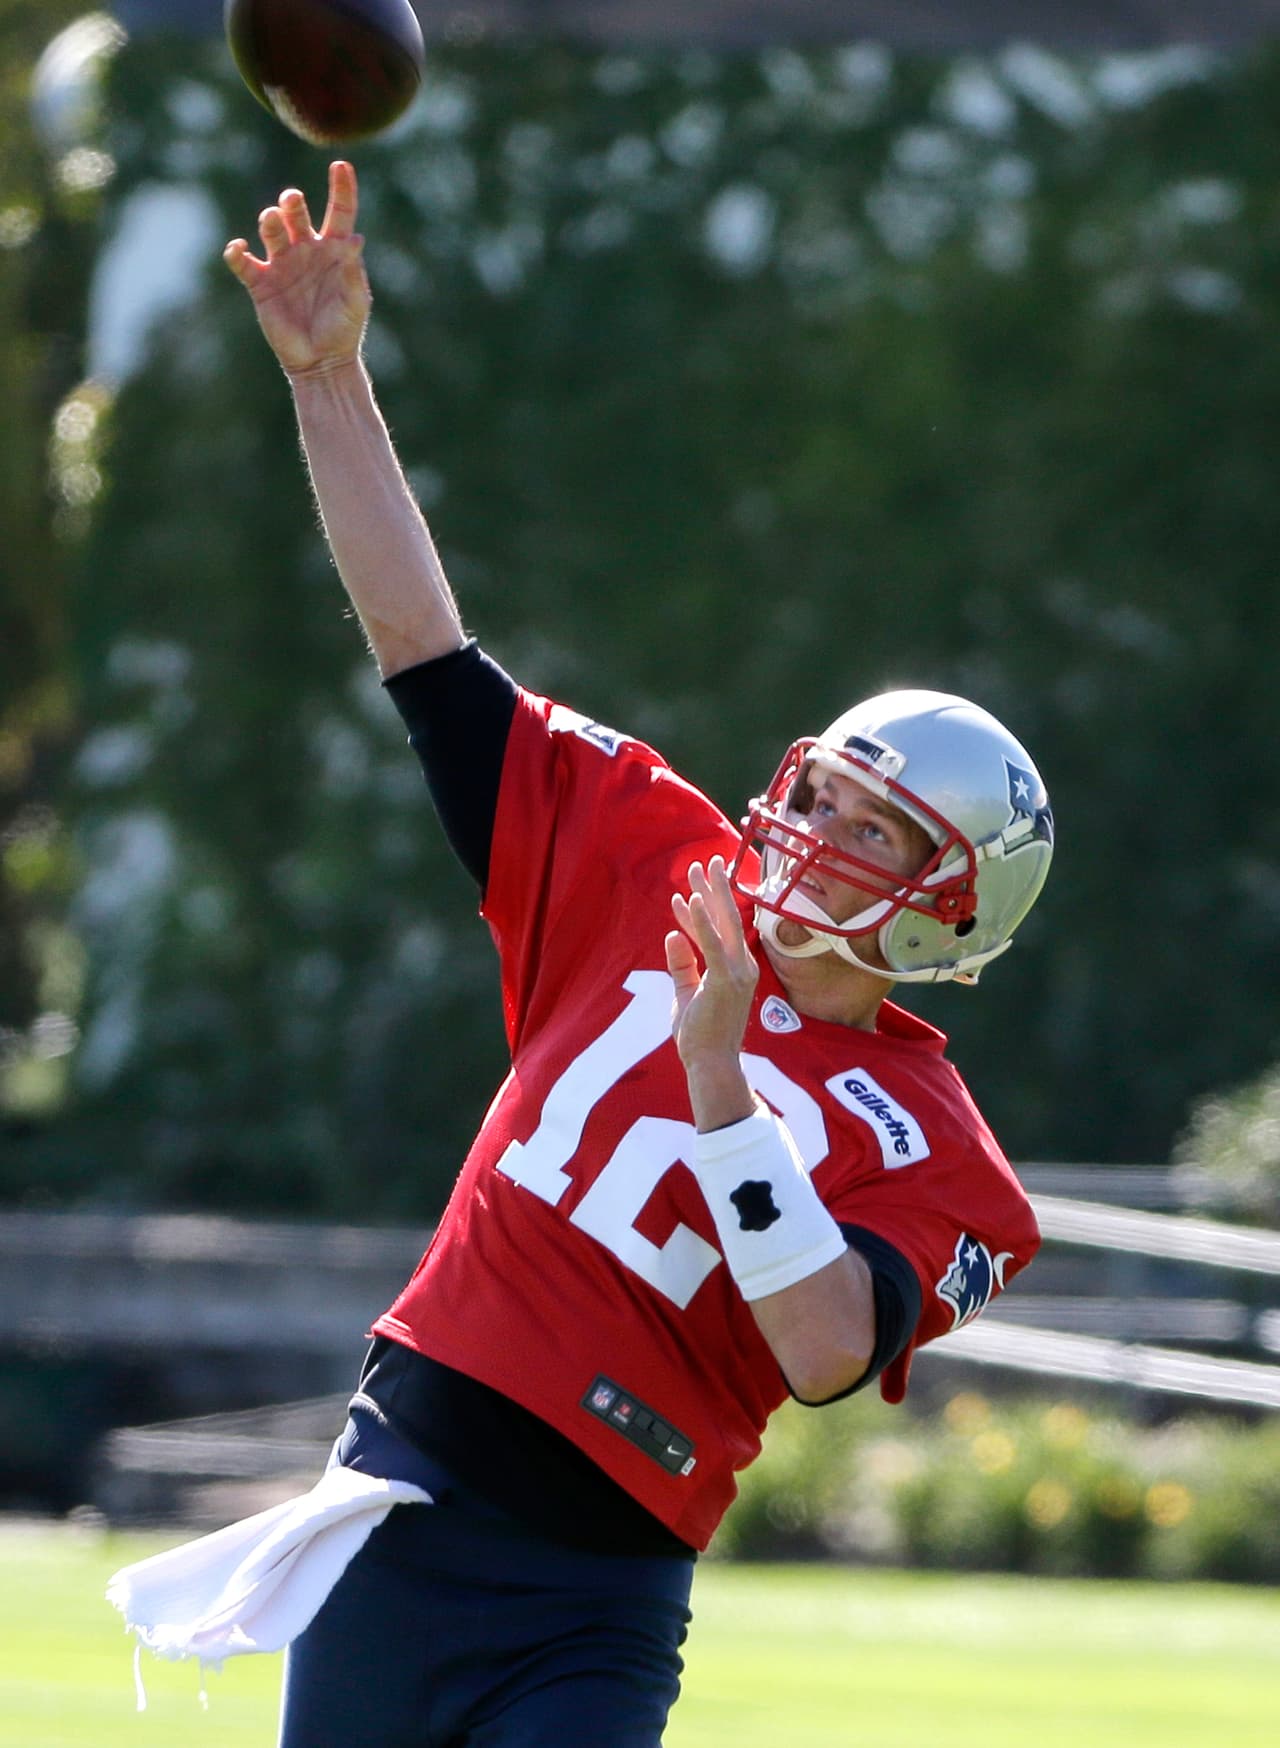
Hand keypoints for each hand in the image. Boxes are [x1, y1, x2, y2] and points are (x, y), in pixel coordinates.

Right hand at [223, 160, 369, 379]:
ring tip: (271, 221)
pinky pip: (242, 261)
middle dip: (291, 202)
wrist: (321, 361)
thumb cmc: (344, 330)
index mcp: (334, 250)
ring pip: (270, 230)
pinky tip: (238, 249)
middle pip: (296, 213)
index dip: (341, 188)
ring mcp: (282, 264)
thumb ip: (354, 273)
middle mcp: (306, 250)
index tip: (341, 165)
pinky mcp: (260, 284)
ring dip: (269, 221)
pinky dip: (236, 252)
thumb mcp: (356, 302)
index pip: (339, 211)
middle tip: (291, 201)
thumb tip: (356, 241)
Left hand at [665, 855, 758, 1089]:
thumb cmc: (700, 1036)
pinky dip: (702, 919)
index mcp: (737, 971)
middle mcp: (743, 966)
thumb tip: (672, 936)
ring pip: (725, 923)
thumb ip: (681, 965)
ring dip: (710, 893)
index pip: (717, 933)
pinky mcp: (726, 980)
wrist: (712, 1064)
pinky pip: (713, 943)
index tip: (685, 894)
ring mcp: (738, 972)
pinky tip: (692, 898)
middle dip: (716, 888)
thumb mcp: (686, 994)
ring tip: (698, 868)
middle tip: (707, 861)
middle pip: (729, 918)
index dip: (700, 912)